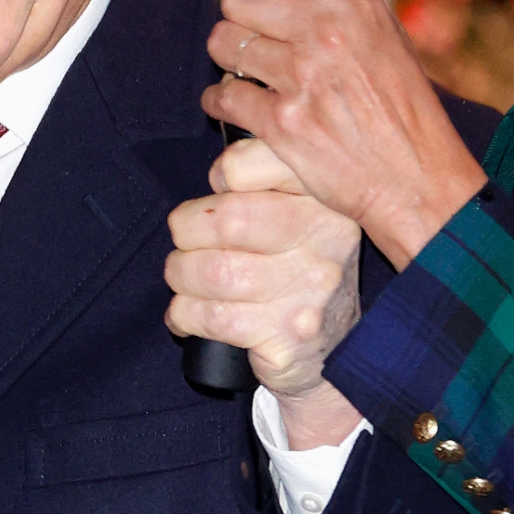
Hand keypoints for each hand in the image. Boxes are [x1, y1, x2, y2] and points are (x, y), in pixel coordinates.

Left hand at [164, 138, 366, 447]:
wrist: (333, 349)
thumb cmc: (299, 270)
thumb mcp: (303, 214)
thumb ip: (266, 180)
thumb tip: (217, 176)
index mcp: (327, 199)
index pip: (255, 164)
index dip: (222, 175)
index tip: (221, 192)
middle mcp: (328, 242)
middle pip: (226, 219)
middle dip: (187, 230)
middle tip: (187, 242)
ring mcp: (310, 294)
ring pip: (211, 272)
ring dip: (180, 275)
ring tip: (186, 277)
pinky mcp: (286, 338)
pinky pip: (207, 317)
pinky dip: (182, 314)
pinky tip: (189, 314)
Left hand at [202, 0, 486, 267]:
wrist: (416, 179)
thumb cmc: (401, 106)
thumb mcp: (383, 34)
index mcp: (354, 3)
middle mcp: (326, 32)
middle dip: (239, 16)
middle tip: (254, 37)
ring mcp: (302, 78)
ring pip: (223, 43)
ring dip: (229, 59)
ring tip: (250, 72)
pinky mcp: (282, 123)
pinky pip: (221, 95)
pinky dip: (221, 102)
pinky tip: (240, 107)